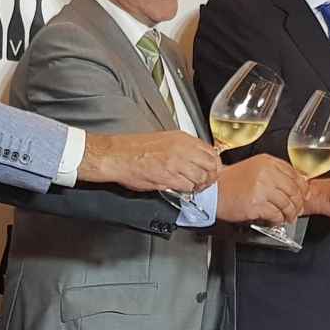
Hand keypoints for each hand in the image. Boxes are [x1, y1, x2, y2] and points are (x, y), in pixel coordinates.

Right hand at [77, 130, 219, 192]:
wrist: (116, 155)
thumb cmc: (134, 149)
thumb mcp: (164, 140)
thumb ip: (182, 148)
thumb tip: (194, 158)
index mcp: (181, 138)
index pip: (210, 151)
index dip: (213, 164)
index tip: (211, 170)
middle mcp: (181, 149)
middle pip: (211, 165)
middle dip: (210, 177)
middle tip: (205, 182)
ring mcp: (175, 163)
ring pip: (201, 177)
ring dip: (199, 186)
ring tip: (193, 188)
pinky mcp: (168, 177)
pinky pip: (188, 187)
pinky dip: (187, 191)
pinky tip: (181, 189)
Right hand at [217, 154, 307, 224]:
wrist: (213, 191)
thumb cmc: (231, 182)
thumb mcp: (254, 168)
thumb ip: (274, 173)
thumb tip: (296, 184)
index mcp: (267, 162)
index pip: (294, 174)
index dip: (302, 187)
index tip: (303, 195)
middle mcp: (266, 173)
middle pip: (293, 190)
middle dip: (298, 203)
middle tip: (297, 210)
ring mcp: (261, 188)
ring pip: (286, 204)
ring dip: (289, 214)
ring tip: (288, 218)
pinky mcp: (256, 204)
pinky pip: (275, 214)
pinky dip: (278, 220)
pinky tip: (275, 220)